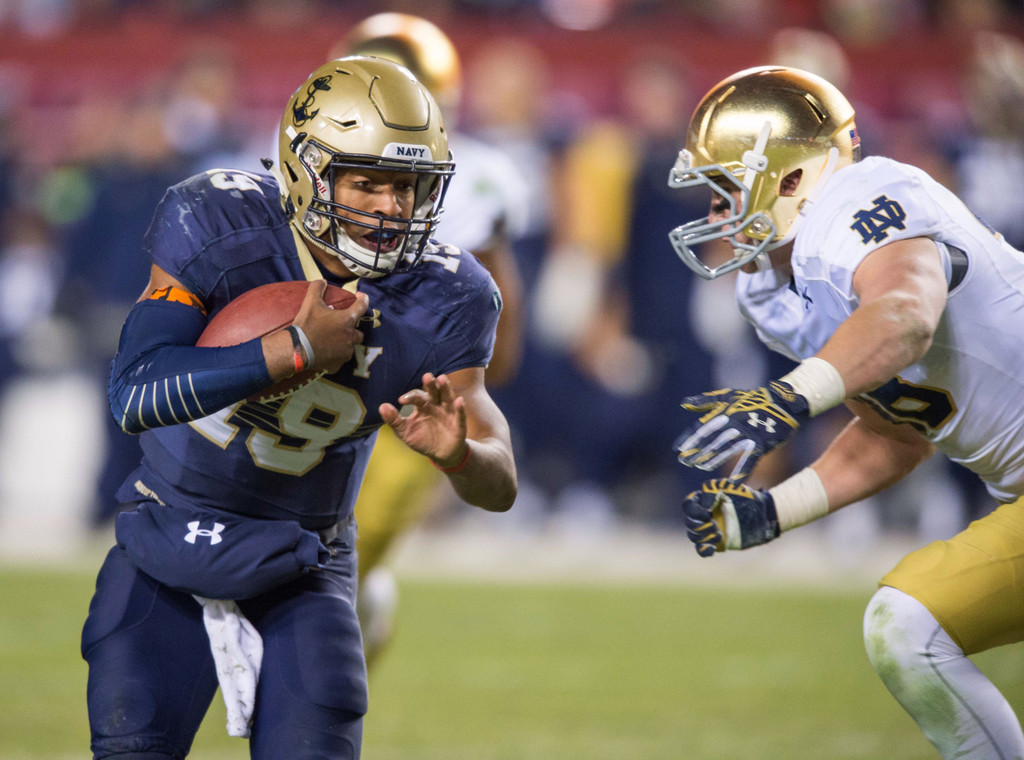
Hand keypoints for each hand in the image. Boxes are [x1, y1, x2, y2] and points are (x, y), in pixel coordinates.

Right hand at [292, 281, 367, 372]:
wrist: (297, 349)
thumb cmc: (306, 324)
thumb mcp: (310, 302)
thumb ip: (317, 288)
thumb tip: (322, 281)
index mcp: (347, 320)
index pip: (362, 306)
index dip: (363, 300)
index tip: (361, 297)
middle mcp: (350, 337)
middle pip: (359, 334)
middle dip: (352, 331)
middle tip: (341, 328)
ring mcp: (345, 352)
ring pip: (350, 348)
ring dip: (345, 344)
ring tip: (333, 342)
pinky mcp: (337, 365)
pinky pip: (339, 360)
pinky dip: (335, 357)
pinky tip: (326, 354)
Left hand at [379, 373, 467, 467]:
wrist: (441, 453)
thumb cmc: (422, 439)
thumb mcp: (405, 432)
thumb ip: (394, 420)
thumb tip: (381, 406)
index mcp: (423, 406)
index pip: (417, 397)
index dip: (410, 397)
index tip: (401, 400)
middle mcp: (436, 405)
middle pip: (433, 392)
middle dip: (430, 385)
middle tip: (426, 376)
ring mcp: (448, 413)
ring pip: (447, 398)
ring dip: (445, 389)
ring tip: (442, 379)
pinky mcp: (459, 423)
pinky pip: (460, 415)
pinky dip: (460, 408)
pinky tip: (459, 401)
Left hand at [675, 381, 808, 480]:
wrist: (782, 402)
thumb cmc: (752, 398)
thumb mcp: (727, 395)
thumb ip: (705, 401)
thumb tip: (683, 404)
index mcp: (724, 413)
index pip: (702, 428)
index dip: (689, 439)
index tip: (677, 449)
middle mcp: (733, 424)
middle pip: (711, 441)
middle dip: (697, 451)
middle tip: (684, 461)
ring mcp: (747, 435)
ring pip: (726, 450)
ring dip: (712, 460)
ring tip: (700, 466)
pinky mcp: (760, 444)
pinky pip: (749, 461)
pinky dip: (741, 472)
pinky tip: (732, 483)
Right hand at [682, 479, 778, 556]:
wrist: (763, 516)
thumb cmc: (747, 498)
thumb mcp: (731, 487)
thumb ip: (713, 491)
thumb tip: (704, 505)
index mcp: (704, 500)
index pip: (688, 506)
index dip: (694, 511)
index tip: (708, 513)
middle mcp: (703, 515)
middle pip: (689, 522)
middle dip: (700, 526)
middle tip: (715, 526)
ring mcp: (708, 529)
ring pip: (693, 536)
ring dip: (703, 536)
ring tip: (719, 535)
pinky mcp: (715, 542)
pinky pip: (701, 549)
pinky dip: (704, 550)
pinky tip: (712, 549)